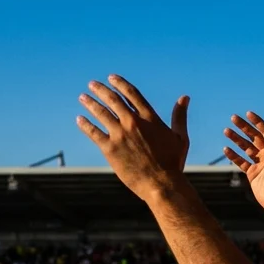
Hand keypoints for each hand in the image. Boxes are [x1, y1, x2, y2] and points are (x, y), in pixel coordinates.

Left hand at [77, 75, 190, 197]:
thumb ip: (179, 116)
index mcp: (150, 118)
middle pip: (113, 100)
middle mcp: (133, 122)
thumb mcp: (180, 137)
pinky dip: (85, 124)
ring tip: (83, 97)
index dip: (120, 84)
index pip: (131, 94)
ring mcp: (120, 135)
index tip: (111, 78)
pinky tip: (79, 119)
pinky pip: (93, 132)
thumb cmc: (173, 163)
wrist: (161, 185)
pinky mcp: (110, 149)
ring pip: (101, 113)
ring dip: (90, 103)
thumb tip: (184, 97)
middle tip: (92, 84)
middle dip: (101, 90)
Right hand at [223, 112, 263, 212]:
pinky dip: (233, 155)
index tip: (248, 114)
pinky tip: (226, 149)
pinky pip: (241, 161)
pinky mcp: (252, 173)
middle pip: (253, 137)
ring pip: (245, 147)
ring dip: (236, 139)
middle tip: (233, 118)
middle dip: (243, 127)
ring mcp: (259, 163)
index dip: (257, 122)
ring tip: (226, 130)